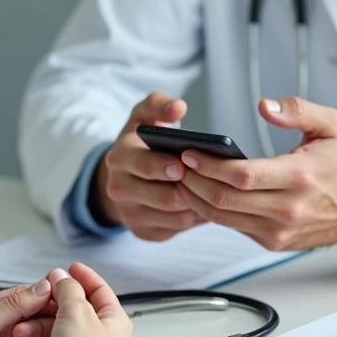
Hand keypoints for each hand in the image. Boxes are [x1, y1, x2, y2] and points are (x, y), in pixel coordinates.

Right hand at [91, 92, 205, 240]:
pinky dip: (195, 218)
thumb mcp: (144, 117)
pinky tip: (207, 204)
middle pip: (162, 197)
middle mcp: (119, 188)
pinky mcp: (143, 231)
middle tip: (211, 182)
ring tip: (217, 192)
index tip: (184, 165)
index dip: (166, 167)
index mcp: (119, 157)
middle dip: (190, 190)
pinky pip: (177, 229)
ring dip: (199, 205)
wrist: (122, 176)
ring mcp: (130, 213)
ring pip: (175, 217)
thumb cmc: (140, 143)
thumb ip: (159, 105)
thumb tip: (178, 107)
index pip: (143, 165)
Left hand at [176, 97, 336, 251]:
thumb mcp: (330, 125)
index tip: (190, 152)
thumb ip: (298, 110)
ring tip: (181, 178)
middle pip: (225, 199)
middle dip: (194, 181)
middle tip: (176, 164)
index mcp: (301, 176)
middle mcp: (289, 208)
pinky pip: (233, 226)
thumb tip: (264, 106)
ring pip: (223, 217)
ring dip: (196, 198)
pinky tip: (200, 194)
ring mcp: (279, 229)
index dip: (210, 165)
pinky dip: (212, 211)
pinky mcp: (273, 241)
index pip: (244, 176)